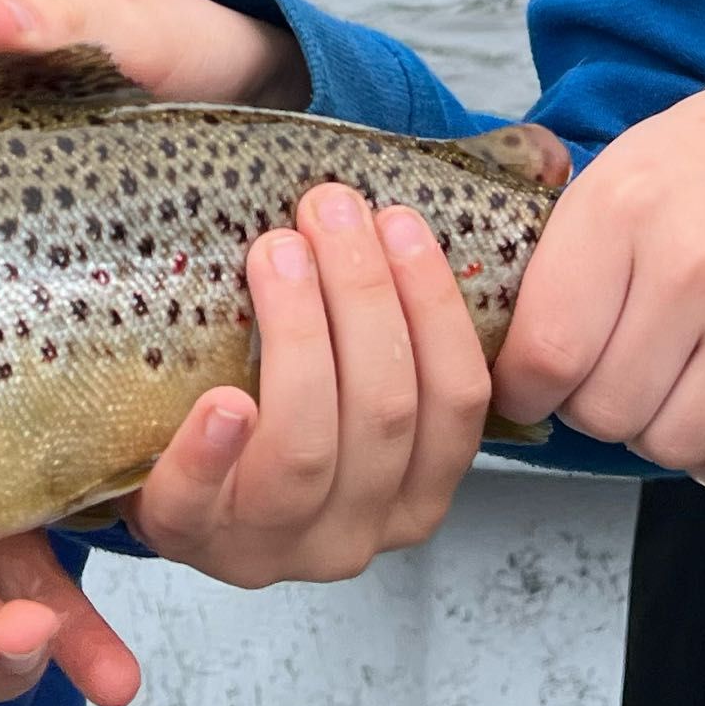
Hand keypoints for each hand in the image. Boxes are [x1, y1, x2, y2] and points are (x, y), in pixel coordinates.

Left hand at [128, 183, 496, 583]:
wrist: (164, 460)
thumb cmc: (272, 393)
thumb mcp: (356, 359)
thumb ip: (421, 287)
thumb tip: (540, 162)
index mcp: (414, 489)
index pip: (458, 403)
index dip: (435, 305)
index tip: (399, 218)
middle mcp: (357, 530)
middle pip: (383, 411)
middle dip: (362, 295)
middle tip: (328, 208)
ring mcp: (272, 543)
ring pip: (307, 447)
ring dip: (298, 334)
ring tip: (276, 252)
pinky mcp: (188, 539)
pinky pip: (202, 504)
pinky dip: (212, 452)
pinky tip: (222, 399)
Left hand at [492, 77, 704, 488]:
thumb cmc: (700, 172)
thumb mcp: (610, 180)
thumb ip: (552, 264)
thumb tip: (495, 364)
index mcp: (623, 210)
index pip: (544, 354)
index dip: (522, 390)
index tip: (529, 387)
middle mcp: (695, 268)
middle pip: (604, 412)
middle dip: (590, 406)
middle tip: (608, 372)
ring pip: (669, 447)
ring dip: (653, 430)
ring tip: (665, 382)